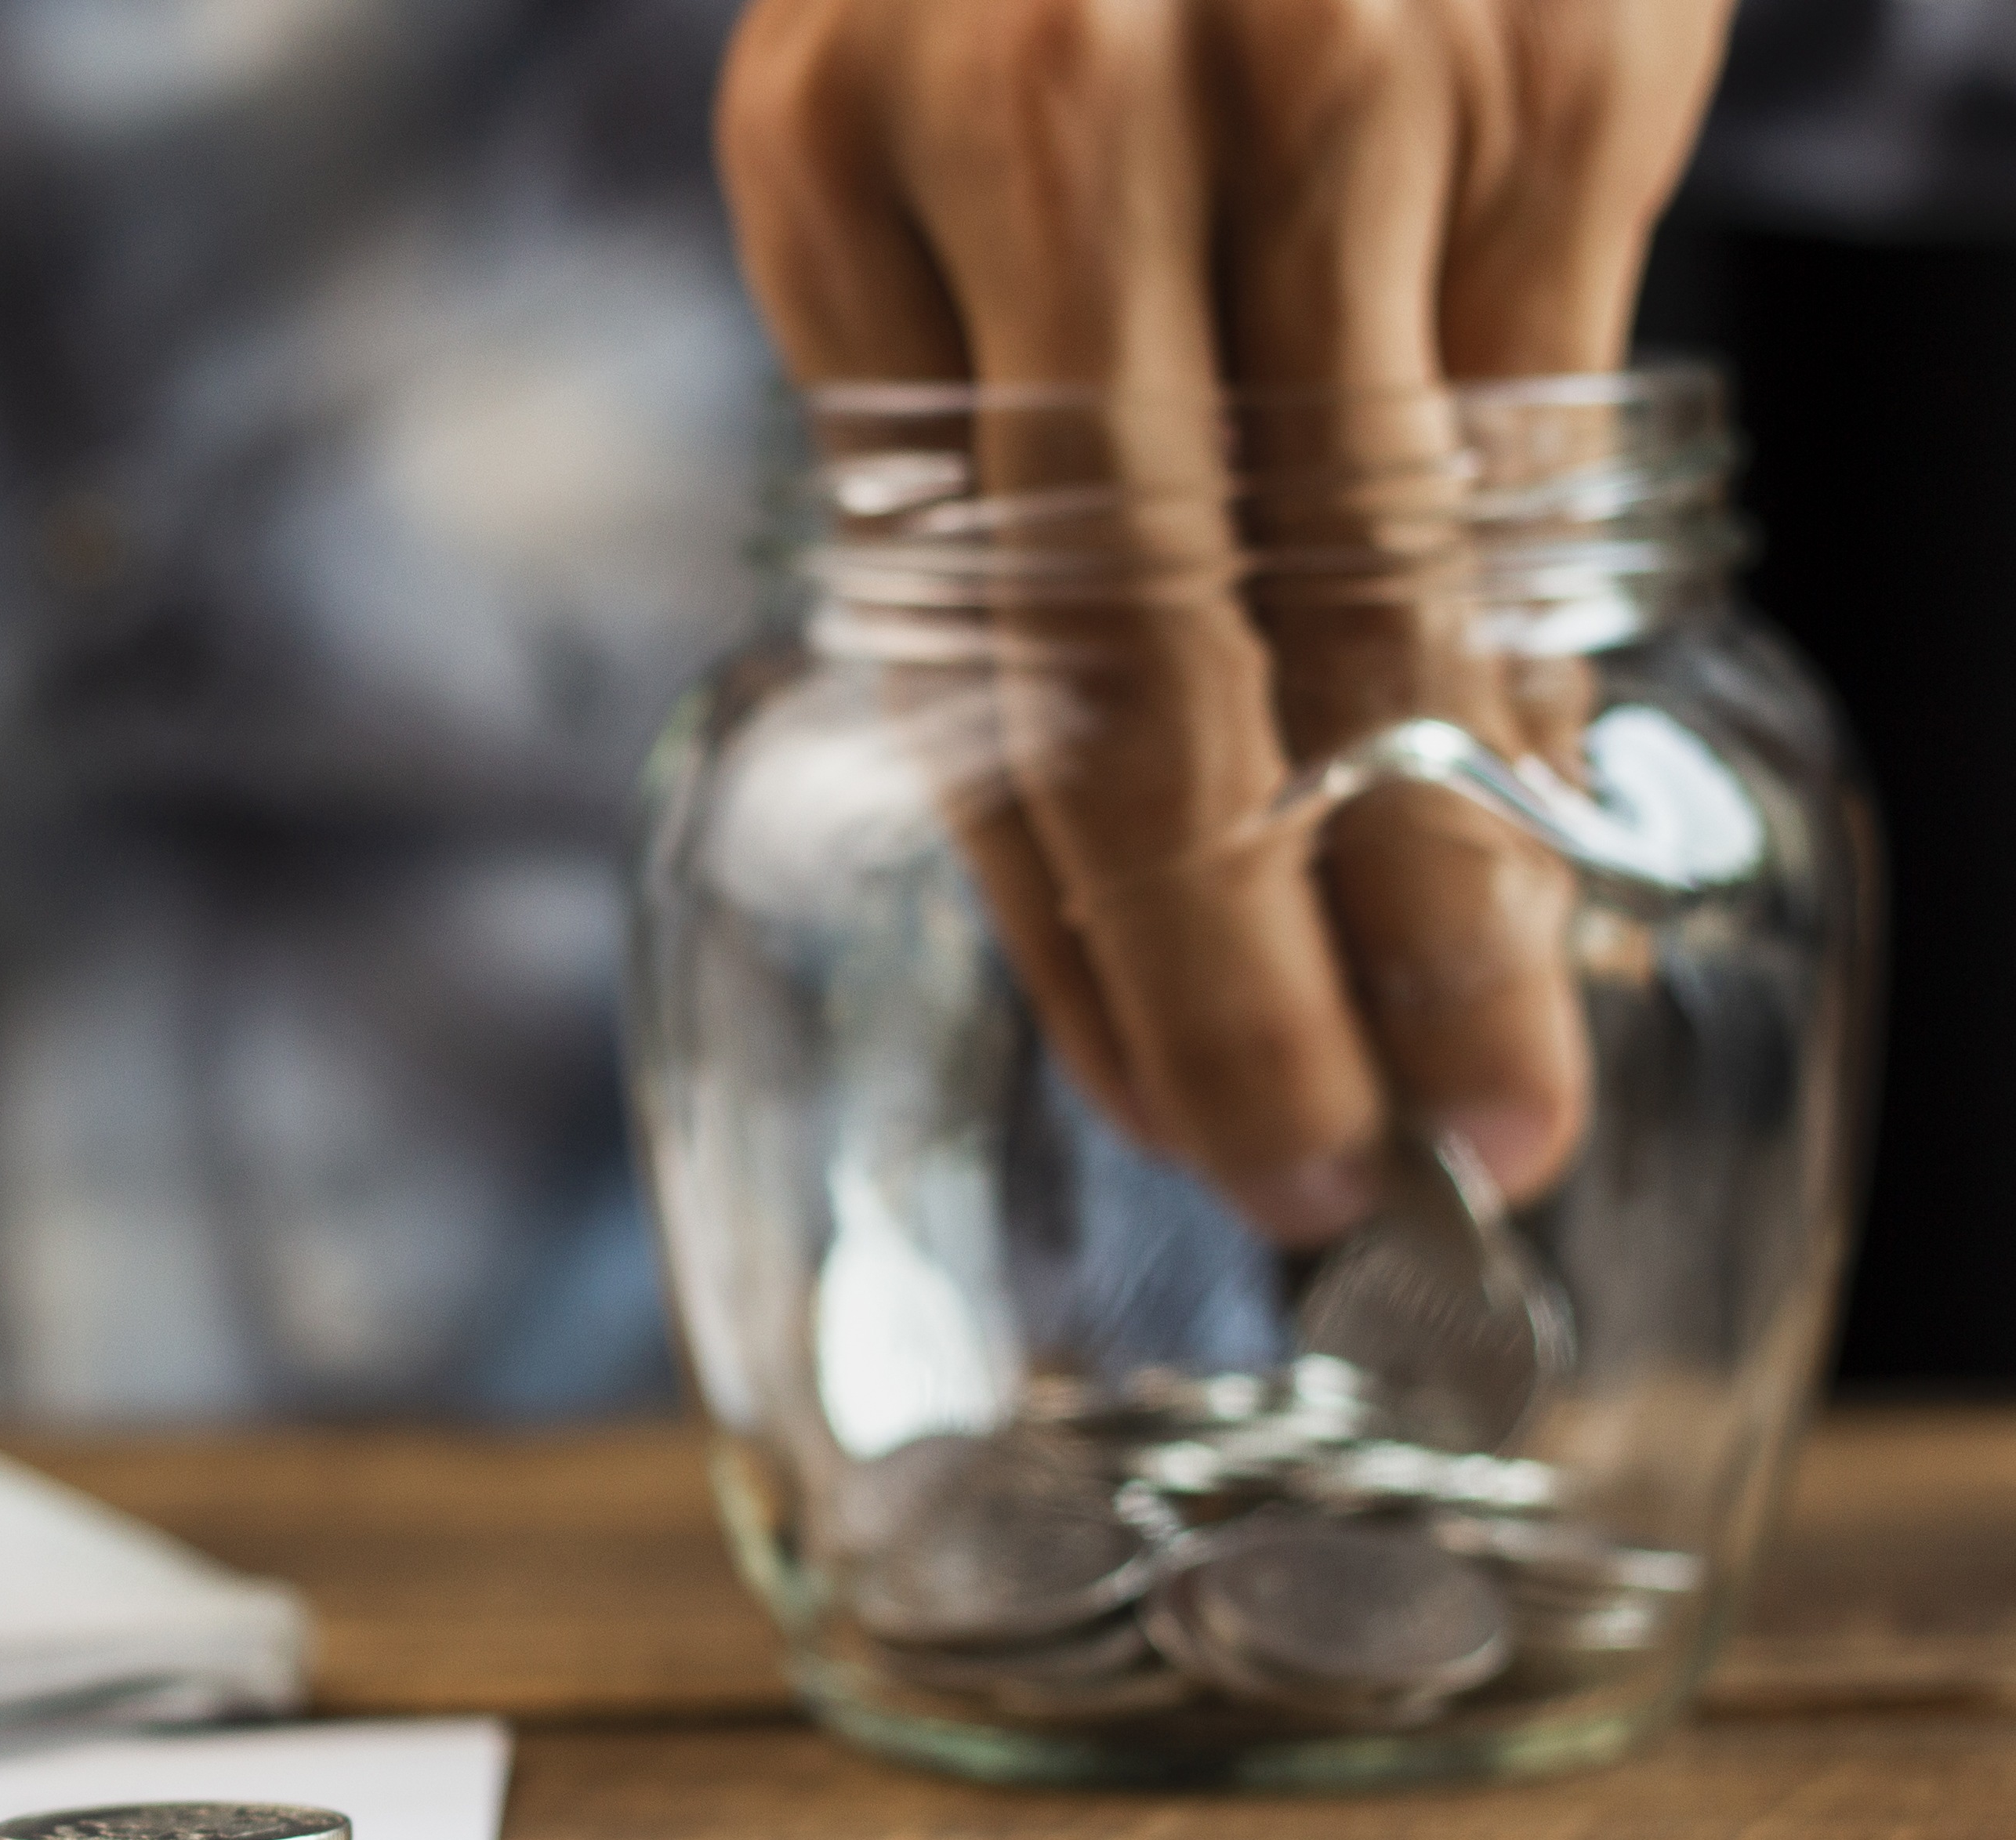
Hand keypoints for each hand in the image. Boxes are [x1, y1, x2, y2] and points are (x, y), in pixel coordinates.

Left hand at [719, 0, 1730, 1235]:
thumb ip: (977, 398)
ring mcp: (1322, 92)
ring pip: (1369, 596)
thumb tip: (1087, 765)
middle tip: (1309, 1184)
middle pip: (1146, 660)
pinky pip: (1531, 446)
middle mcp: (1054, 128)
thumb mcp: (928, 118)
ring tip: (1476, 1105)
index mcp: (840, 166)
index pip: (948, 636)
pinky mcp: (1544, 69)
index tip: (1145, 1090)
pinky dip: (1528, 668)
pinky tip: (1539, 827)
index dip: (1053, 905)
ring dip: (1432, 890)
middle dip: (1233, 970)